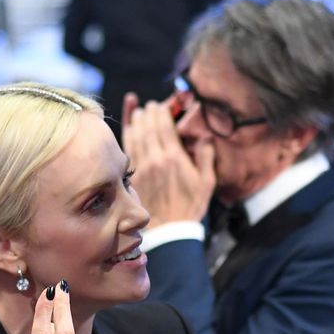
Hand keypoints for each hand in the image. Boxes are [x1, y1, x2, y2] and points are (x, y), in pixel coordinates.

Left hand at [122, 92, 215, 227]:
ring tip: (137, 112)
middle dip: (148, 112)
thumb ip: (206, 157)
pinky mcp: (134, 174)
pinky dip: (126, 134)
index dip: (162, 111)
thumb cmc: (191, 205)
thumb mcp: (206, 182)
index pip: (164, 125)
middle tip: (150, 106)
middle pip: (147, 126)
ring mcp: (142, 166)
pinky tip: (127, 126)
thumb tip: (205, 137)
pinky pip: (128, 148)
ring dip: (135, 120)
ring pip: (135, 135)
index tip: (162, 105)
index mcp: (174, 157)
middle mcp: (156, 158)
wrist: (170, 228)